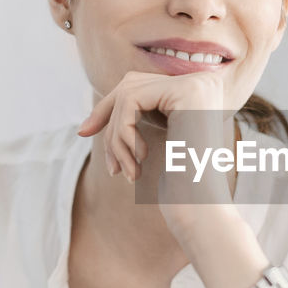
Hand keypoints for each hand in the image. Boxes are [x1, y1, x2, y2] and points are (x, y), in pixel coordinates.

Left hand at [75, 70, 235, 232]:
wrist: (202, 206)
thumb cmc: (180, 183)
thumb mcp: (153, 139)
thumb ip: (135, 114)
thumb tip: (92, 114)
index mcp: (198, 90)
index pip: (140, 84)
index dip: (109, 108)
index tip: (84, 131)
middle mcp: (203, 80)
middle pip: (131, 83)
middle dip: (109, 121)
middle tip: (111, 164)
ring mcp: (198, 83)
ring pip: (128, 92)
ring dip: (116, 134)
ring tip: (127, 169)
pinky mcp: (188, 91)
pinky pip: (132, 99)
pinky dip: (123, 131)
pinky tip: (140, 159)